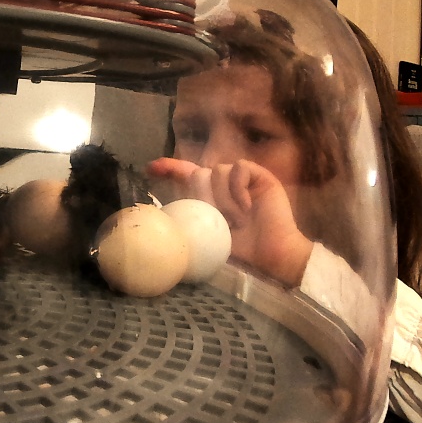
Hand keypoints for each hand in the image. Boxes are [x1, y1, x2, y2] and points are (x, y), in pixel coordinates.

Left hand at [146, 157, 312, 286]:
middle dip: (204, 196)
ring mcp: (242, 179)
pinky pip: (239, 168)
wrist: (271, 254)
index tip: (150, 169)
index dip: (169, 168)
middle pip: (199, 173)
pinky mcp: (260, 176)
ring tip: (237, 220)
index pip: (185, 175)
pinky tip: (247, 207)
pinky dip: (239, 188)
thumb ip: (191, 218)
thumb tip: (162, 215)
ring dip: (224, 198)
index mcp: (209, 197)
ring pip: (218, 171)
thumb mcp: (206, 235)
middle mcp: (223, 185)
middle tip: (219, 220)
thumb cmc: (241, 251)